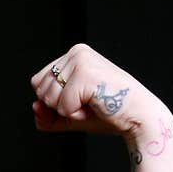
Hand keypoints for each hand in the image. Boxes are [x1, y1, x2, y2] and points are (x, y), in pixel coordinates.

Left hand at [30, 43, 166, 139]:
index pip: (38, 82)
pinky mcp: (85, 74)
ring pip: (49, 98)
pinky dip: (77, 114)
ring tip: (94, 104)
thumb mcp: (72, 114)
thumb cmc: (110, 114)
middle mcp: (76, 52)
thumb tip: (34, 107)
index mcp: (74, 55)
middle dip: (61, 106)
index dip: (55, 101)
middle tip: (89, 104)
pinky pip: (62, 106)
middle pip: (40, 89)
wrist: (139, 119)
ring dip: (70, 111)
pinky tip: (96, 106)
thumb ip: (49, 114)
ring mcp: (80, 61)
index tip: (82, 100)